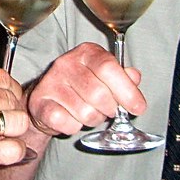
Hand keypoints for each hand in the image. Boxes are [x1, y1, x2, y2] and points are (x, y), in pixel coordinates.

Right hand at [0, 61, 30, 179]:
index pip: (3, 77)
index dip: (8, 89)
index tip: (6, 97)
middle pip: (12, 99)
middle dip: (10, 109)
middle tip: (2, 118)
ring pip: (19, 123)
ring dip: (14, 129)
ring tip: (3, 134)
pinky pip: (13, 150)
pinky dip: (14, 151)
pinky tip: (4, 151)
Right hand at [26, 43, 144, 136]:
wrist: (46, 100)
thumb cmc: (80, 88)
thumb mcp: (104, 78)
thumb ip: (122, 77)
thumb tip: (134, 77)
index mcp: (86, 52)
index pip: (109, 68)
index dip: (127, 91)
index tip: (138, 108)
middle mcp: (66, 63)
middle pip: (99, 94)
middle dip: (110, 109)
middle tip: (108, 110)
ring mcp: (51, 83)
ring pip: (85, 112)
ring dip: (93, 119)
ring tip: (88, 113)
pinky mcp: (40, 103)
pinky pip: (69, 124)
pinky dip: (75, 127)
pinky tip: (71, 118)